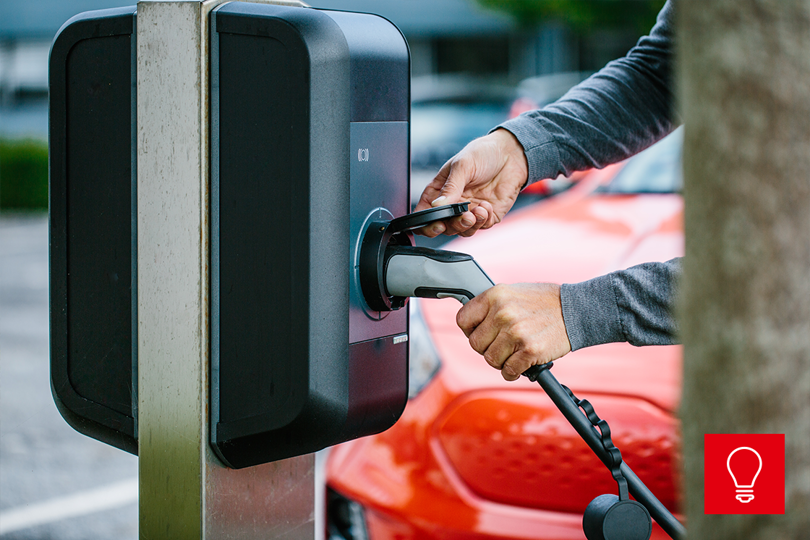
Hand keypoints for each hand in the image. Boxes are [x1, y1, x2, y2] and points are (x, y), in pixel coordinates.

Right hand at [415, 129, 527, 237]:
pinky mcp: (488, 215)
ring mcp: (470, 210)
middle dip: (451, 226)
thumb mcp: (462, 165)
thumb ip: (450, 187)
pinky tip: (487, 205)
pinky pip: (482, 226)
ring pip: (462, 230)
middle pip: (444, 226)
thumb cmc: (484, 153)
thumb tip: (437, 206)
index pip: (425, 212)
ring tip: (477, 210)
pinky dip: (484, 219)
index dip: (426, 223)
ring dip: (468, 225)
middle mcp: (453, 203)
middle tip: (462, 218)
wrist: (512, 153)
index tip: (436, 224)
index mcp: (440, 190)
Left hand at [456, 283, 571, 380]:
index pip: (462, 319)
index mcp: (495, 295)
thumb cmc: (545, 302)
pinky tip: (521, 363)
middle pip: (475, 344)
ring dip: (501, 361)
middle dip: (487, 348)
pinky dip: (513, 372)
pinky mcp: (529, 350)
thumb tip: (472, 325)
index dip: (470, 330)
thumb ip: (491, 307)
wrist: (575, 309)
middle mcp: (502, 313)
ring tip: (514, 352)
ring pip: (491, 359)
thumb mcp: (513, 293)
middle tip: (502, 344)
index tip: (480, 333)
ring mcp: (515, 332)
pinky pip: (508, 371)